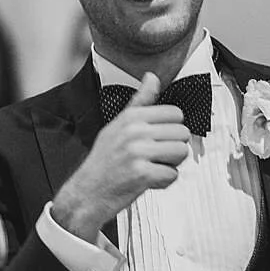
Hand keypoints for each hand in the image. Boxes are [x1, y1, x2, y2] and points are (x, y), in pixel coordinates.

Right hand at [52, 72, 189, 241]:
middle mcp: (135, 132)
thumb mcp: (118, 125)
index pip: (175, 113)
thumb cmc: (104, 160)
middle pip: (182, 133)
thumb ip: (140, 102)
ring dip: (171, 164)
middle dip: (173, 147)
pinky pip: (172, 174)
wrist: (87, 192)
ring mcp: (138, 153)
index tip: (159, 138)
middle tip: (155, 156)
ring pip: (181, 152)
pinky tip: (148, 180)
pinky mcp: (142, 174)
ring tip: (153, 166)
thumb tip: (152, 78)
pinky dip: (163, 181)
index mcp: (131, 117)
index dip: (171, 128)